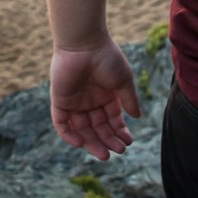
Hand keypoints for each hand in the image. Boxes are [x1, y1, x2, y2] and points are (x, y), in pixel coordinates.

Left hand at [48, 39, 139, 160]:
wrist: (84, 43)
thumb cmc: (106, 57)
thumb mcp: (123, 80)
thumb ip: (129, 99)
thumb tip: (137, 118)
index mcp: (105, 95)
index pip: (112, 120)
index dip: (119, 132)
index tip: (128, 142)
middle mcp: (90, 100)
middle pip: (98, 127)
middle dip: (108, 140)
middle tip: (118, 151)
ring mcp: (74, 102)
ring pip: (81, 129)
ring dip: (91, 143)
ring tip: (104, 154)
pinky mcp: (59, 101)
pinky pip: (62, 123)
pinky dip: (69, 135)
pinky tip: (81, 143)